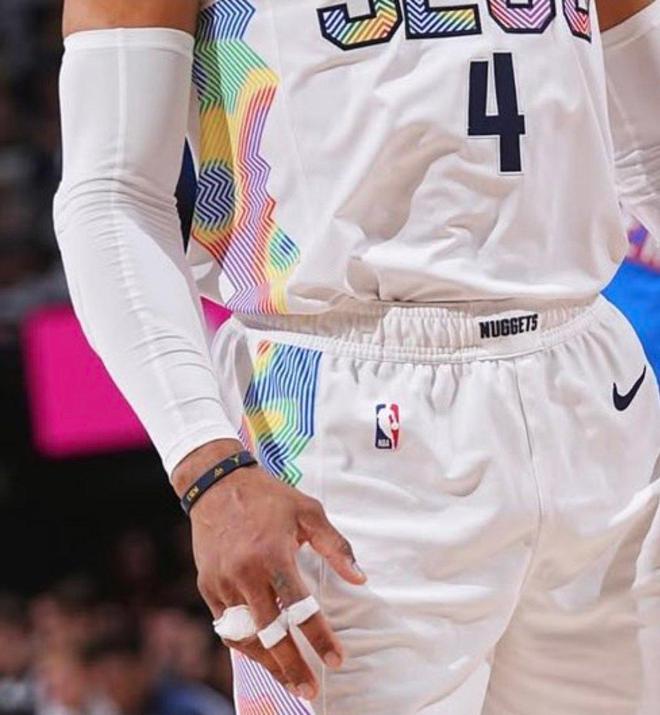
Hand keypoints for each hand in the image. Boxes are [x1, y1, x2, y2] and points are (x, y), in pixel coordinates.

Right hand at [172, 440, 366, 699]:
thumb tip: (361, 578)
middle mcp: (246, 573)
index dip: (320, 637)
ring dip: (267, 663)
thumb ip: (335, 546)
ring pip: (245, 635)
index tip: (337, 659)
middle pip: (270, 633)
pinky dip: (245, 643)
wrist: (217, 484)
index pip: (300, 608)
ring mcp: (223, 582)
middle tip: (311, 690)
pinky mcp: (208, 585)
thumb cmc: (269, 497)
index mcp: (274, 554)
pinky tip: (261, 654)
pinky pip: (226, 624)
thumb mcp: (308, 512)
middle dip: (292, 666)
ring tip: (288, 681)